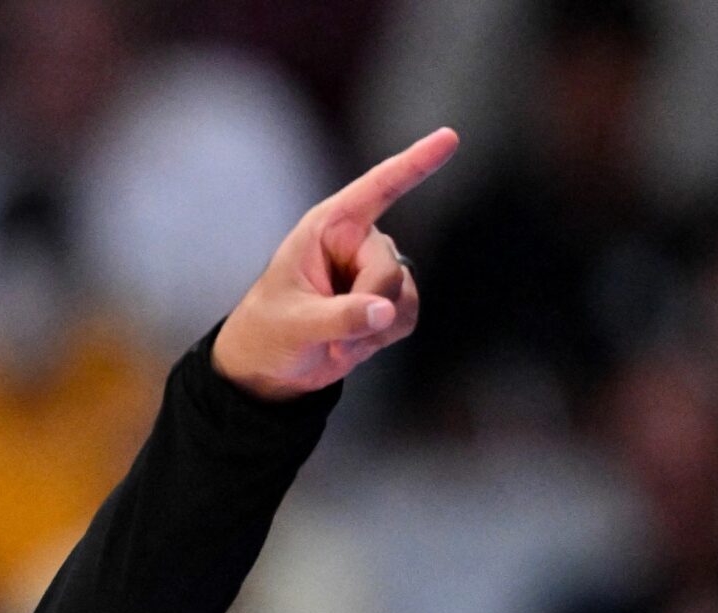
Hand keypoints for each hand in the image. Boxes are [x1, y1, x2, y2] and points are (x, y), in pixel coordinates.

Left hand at [213, 127, 458, 399]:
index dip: (414, 163)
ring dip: (372, 329)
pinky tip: (350, 344)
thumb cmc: (267, 332)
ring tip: (333, 340)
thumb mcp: (295, 325)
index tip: (449, 137)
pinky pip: (407, 315)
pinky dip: (381, 338)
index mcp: (328, 228)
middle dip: (366, 307)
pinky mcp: (386, 300)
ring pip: (403, 295)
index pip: (377, 188)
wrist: (269, 369)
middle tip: (331, 335)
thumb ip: (340, 317)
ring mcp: (373, 271)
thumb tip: (385, 311)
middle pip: (389, 269)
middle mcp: (356, 243)